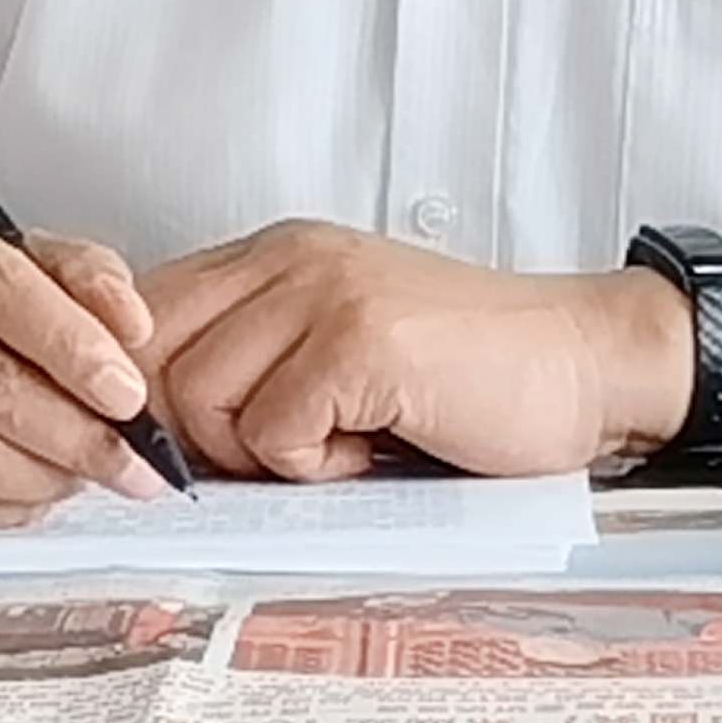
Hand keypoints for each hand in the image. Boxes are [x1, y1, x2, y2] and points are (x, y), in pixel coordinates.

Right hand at [0, 202, 169, 527]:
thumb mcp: (4, 257)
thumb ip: (79, 275)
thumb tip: (129, 327)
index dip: (72, 344)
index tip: (127, 389)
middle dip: (77, 430)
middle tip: (132, 454)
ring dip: (45, 476)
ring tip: (87, 473)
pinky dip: (0, 510)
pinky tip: (32, 493)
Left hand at [139, 220, 691, 480]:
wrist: (582, 363)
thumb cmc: (468, 372)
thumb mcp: (336, 344)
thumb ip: (248, 359)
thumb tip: (144, 431)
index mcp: (276, 254)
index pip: (139, 311)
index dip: (142, 394)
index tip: (182, 447)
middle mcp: (290, 258)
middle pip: (153, 363)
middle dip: (199, 436)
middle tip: (284, 453)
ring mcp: (324, 293)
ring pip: (203, 402)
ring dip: (267, 455)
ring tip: (345, 439)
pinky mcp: (361, 342)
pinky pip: (273, 435)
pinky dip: (319, 468)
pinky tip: (376, 444)